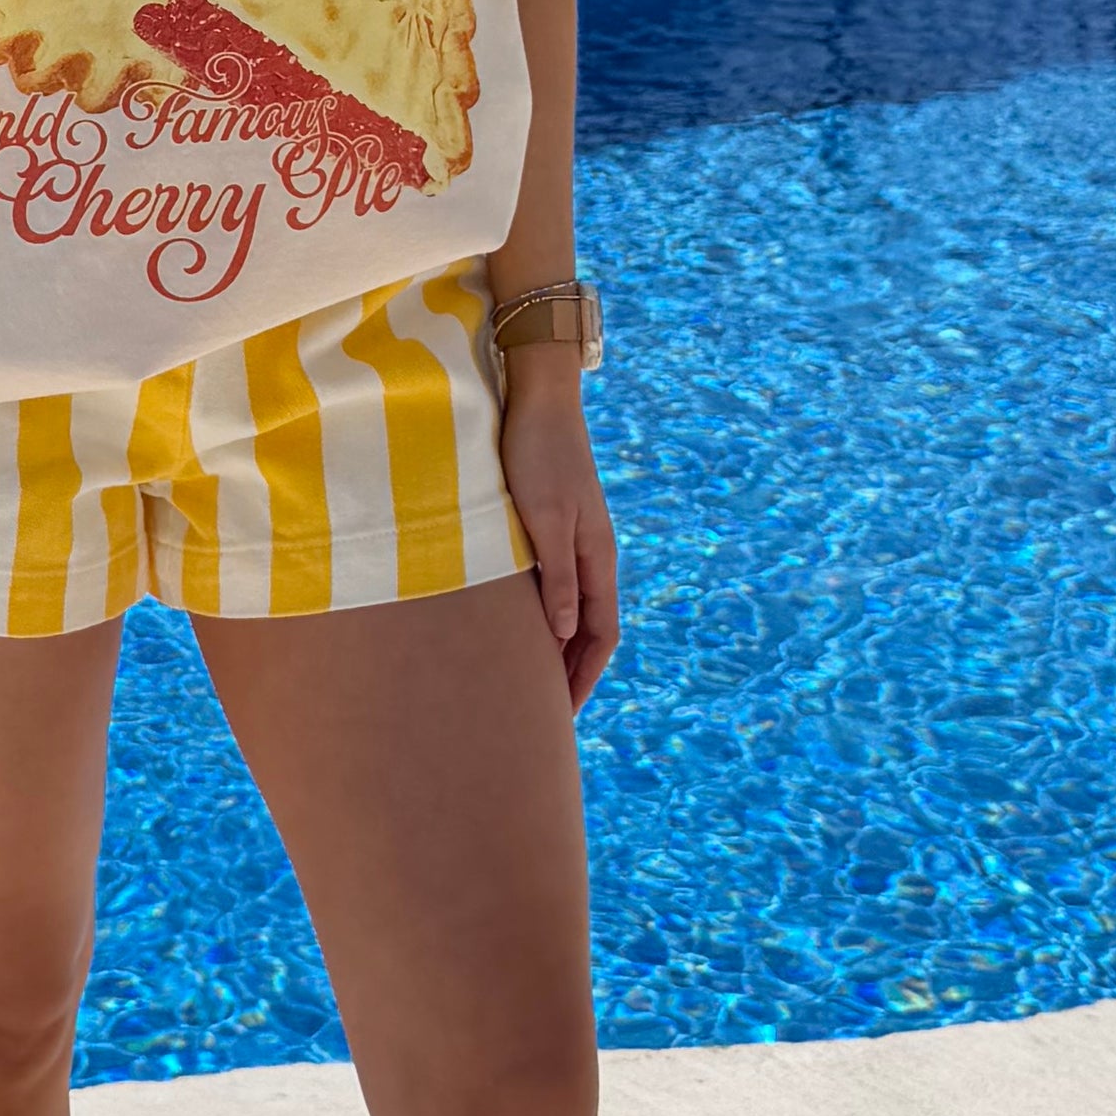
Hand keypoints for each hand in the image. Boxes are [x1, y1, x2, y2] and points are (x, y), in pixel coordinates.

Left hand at [497, 347, 618, 709]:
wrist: (536, 398)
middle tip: (543, 716)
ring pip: (572, 609)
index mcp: (598, 558)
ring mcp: (574, 542)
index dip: (582, 677)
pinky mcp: (551, 527)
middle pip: (589, 629)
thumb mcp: (545, 520)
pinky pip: (553, 586)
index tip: (560, 716)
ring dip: (557, 648)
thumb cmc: (536, 455)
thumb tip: (564, 635)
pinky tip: (516, 628)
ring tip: (529, 684)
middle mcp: (592, 555)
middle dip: (571, 673)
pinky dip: (543, 617)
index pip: (600, 635)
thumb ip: (557, 577)